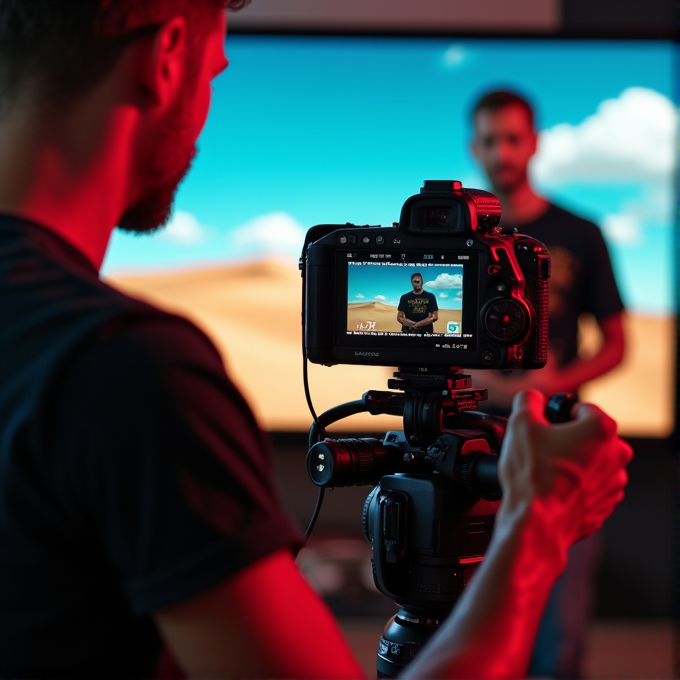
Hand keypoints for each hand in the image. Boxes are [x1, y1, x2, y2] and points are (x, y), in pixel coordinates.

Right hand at [497, 390, 631, 560]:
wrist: (535, 523)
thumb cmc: (533, 478)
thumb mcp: (520, 423)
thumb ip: (528, 400)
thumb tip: (531, 399)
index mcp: (601, 429)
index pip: (581, 408)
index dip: (559, 414)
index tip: (546, 425)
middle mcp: (616, 455)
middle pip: (589, 435)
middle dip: (568, 439)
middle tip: (543, 449)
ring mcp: (614, 482)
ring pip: (591, 461)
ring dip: (573, 462)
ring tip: (547, 471)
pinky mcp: (605, 504)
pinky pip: (590, 486)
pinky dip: (575, 485)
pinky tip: (554, 488)